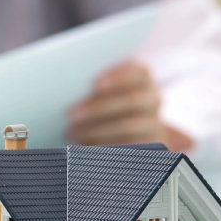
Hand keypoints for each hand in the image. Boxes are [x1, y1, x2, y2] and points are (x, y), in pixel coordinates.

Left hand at [67, 61, 192, 150]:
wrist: (136, 132)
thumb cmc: (109, 103)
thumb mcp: (104, 91)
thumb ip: (93, 88)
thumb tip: (67, 90)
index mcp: (143, 78)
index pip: (137, 73)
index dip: (117, 77)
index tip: (94, 84)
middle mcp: (152, 99)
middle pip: (130, 101)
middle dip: (98, 107)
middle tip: (70, 114)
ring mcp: (153, 124)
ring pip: (127, 126)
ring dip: (95, 130)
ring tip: (70, 132)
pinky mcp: (147, 146)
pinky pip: (125, 148)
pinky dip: (101, 147)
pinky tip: (82, 146)